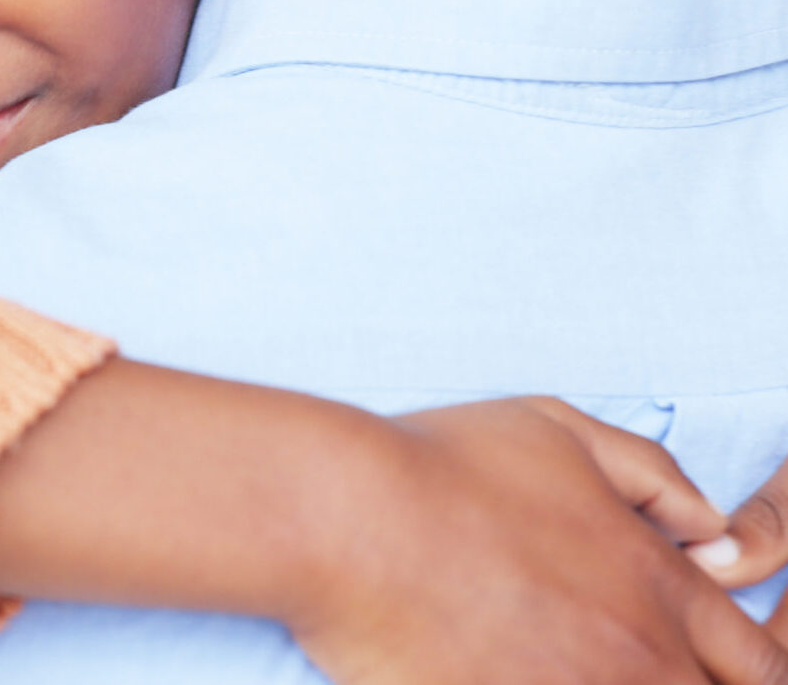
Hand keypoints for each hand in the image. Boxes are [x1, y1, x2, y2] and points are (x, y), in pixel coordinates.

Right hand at [290, 397, 787, 684]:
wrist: (344, 517)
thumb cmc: (438, 464)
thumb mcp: (556, 431)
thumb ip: (650, 475)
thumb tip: (707, 523)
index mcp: (658, 582)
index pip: (759, 662)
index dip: (746, 669)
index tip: (710, 663)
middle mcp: (637, 655)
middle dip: (692, 684)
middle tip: (627, 662)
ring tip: (559, 665)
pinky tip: (511, 675)